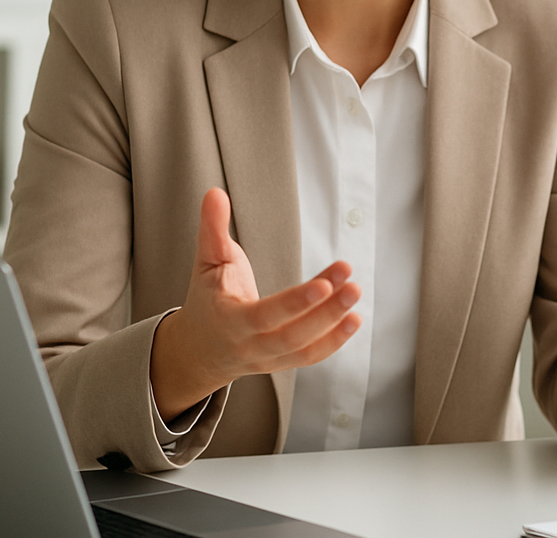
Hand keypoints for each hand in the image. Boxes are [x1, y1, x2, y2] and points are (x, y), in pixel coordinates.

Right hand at [150, 187, 361, 421]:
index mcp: (229, 321)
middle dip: (326, 312)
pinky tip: (354, 318)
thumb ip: (212, 228)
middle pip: (292, 337)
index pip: (265, 315)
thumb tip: (215, 193)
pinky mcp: (283, 363)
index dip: (296, 302)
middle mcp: (250, 346)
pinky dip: (335, 341)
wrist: (201, 348)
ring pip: (305, 349)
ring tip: (355, 293)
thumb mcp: (206, 262)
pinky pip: (311, 357)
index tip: (324, 284)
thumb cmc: (208, 298)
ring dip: (335, 324)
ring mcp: (268, 360)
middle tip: (353, 285)